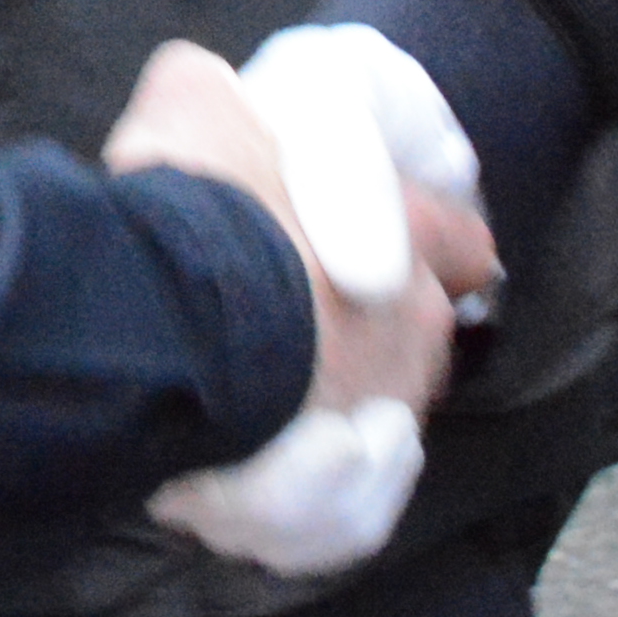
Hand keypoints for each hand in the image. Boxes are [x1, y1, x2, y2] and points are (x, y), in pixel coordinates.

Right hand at [111, 32, 502, 576]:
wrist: (161, 315)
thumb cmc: (193, 204)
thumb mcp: (196, 103)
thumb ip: (217, 102)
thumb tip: (212, 110)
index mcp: (403, 235)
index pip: (456, 240)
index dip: (433, 241)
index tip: (408, 253)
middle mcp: (410, 331)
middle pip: (412, 341)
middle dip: (360, 340)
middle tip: (282, 332)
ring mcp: (375, 419)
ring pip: (369, 432)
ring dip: (324, 426)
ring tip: (262, 415)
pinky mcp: (328, 500)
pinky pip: (330, 513)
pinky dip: (296, 499)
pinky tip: (250, 476)